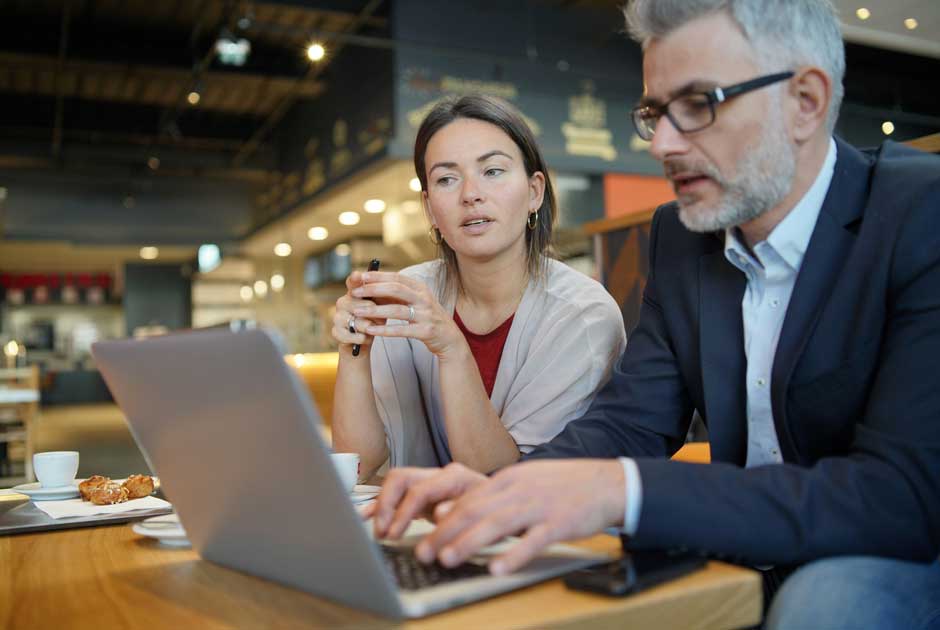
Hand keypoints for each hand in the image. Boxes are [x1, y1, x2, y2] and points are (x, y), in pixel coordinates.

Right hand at [332, 271, 383, 351]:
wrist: (365, 341)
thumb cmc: (376, 320)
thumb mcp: (383, 307)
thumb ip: (384, 297)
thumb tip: (391, 289)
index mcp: (354, 292)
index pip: (353, 282)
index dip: (355, 279)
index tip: (359, 276)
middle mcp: (343, 302)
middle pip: (360, 305)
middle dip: (373, 314)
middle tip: (378, 319)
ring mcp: (337, 316)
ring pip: (358, 322)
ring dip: (369, 328)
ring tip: (371, 329)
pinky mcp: (336, 332)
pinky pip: (352, 335)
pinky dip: (362, 339)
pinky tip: (364, 338)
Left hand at [350, 272, 464, 358]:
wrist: (449, 338)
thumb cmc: (427, 317)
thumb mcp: (417, 301)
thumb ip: (399, 293)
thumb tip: (373, 283)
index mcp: (420, 288)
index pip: (397, 277)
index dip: (378, 276)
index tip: (360, 276)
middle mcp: (424, 299)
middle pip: (396, 289)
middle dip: (373, 290)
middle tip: (355, 293)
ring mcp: (426, 315)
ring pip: (397, 310)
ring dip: (375, 311)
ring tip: (357, 311)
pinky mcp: (426, 331)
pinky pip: (402, 330)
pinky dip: (385, 330)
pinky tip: (370, 330)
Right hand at [367, 463, 487, 537]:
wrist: (508, 509)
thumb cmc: (498, 513)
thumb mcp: (486, 516)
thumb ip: (462, 513)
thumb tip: (439, 513)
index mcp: (455, 477)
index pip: (419, 490)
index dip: (403, 512)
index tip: (393, 534)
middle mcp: (440, 475)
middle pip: (401, 479)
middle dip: (387, 506)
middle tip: (382, 532)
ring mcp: (432, 482)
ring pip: (396, 484)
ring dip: (382, 506)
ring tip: (376, 529)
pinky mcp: (425, 494)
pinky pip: (397, 494)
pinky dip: (381, 505)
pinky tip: (366, 515)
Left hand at [406, 460, 625, 575]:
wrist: (607, 483)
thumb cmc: (562, 486)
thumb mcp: (524, 482)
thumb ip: (492, 496)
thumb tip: (454, 509)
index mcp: (508, 479)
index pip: (468, 499)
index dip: (443, 519)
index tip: (422, 535)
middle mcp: (519, 490)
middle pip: (475, 511)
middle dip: (446, 532)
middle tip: (424, 552)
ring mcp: (539, 506)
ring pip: (497, 524)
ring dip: (469, 542)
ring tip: (448, 559)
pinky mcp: (560, 523)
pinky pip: (533, 541)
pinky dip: (514, 554)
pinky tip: (498, 567)